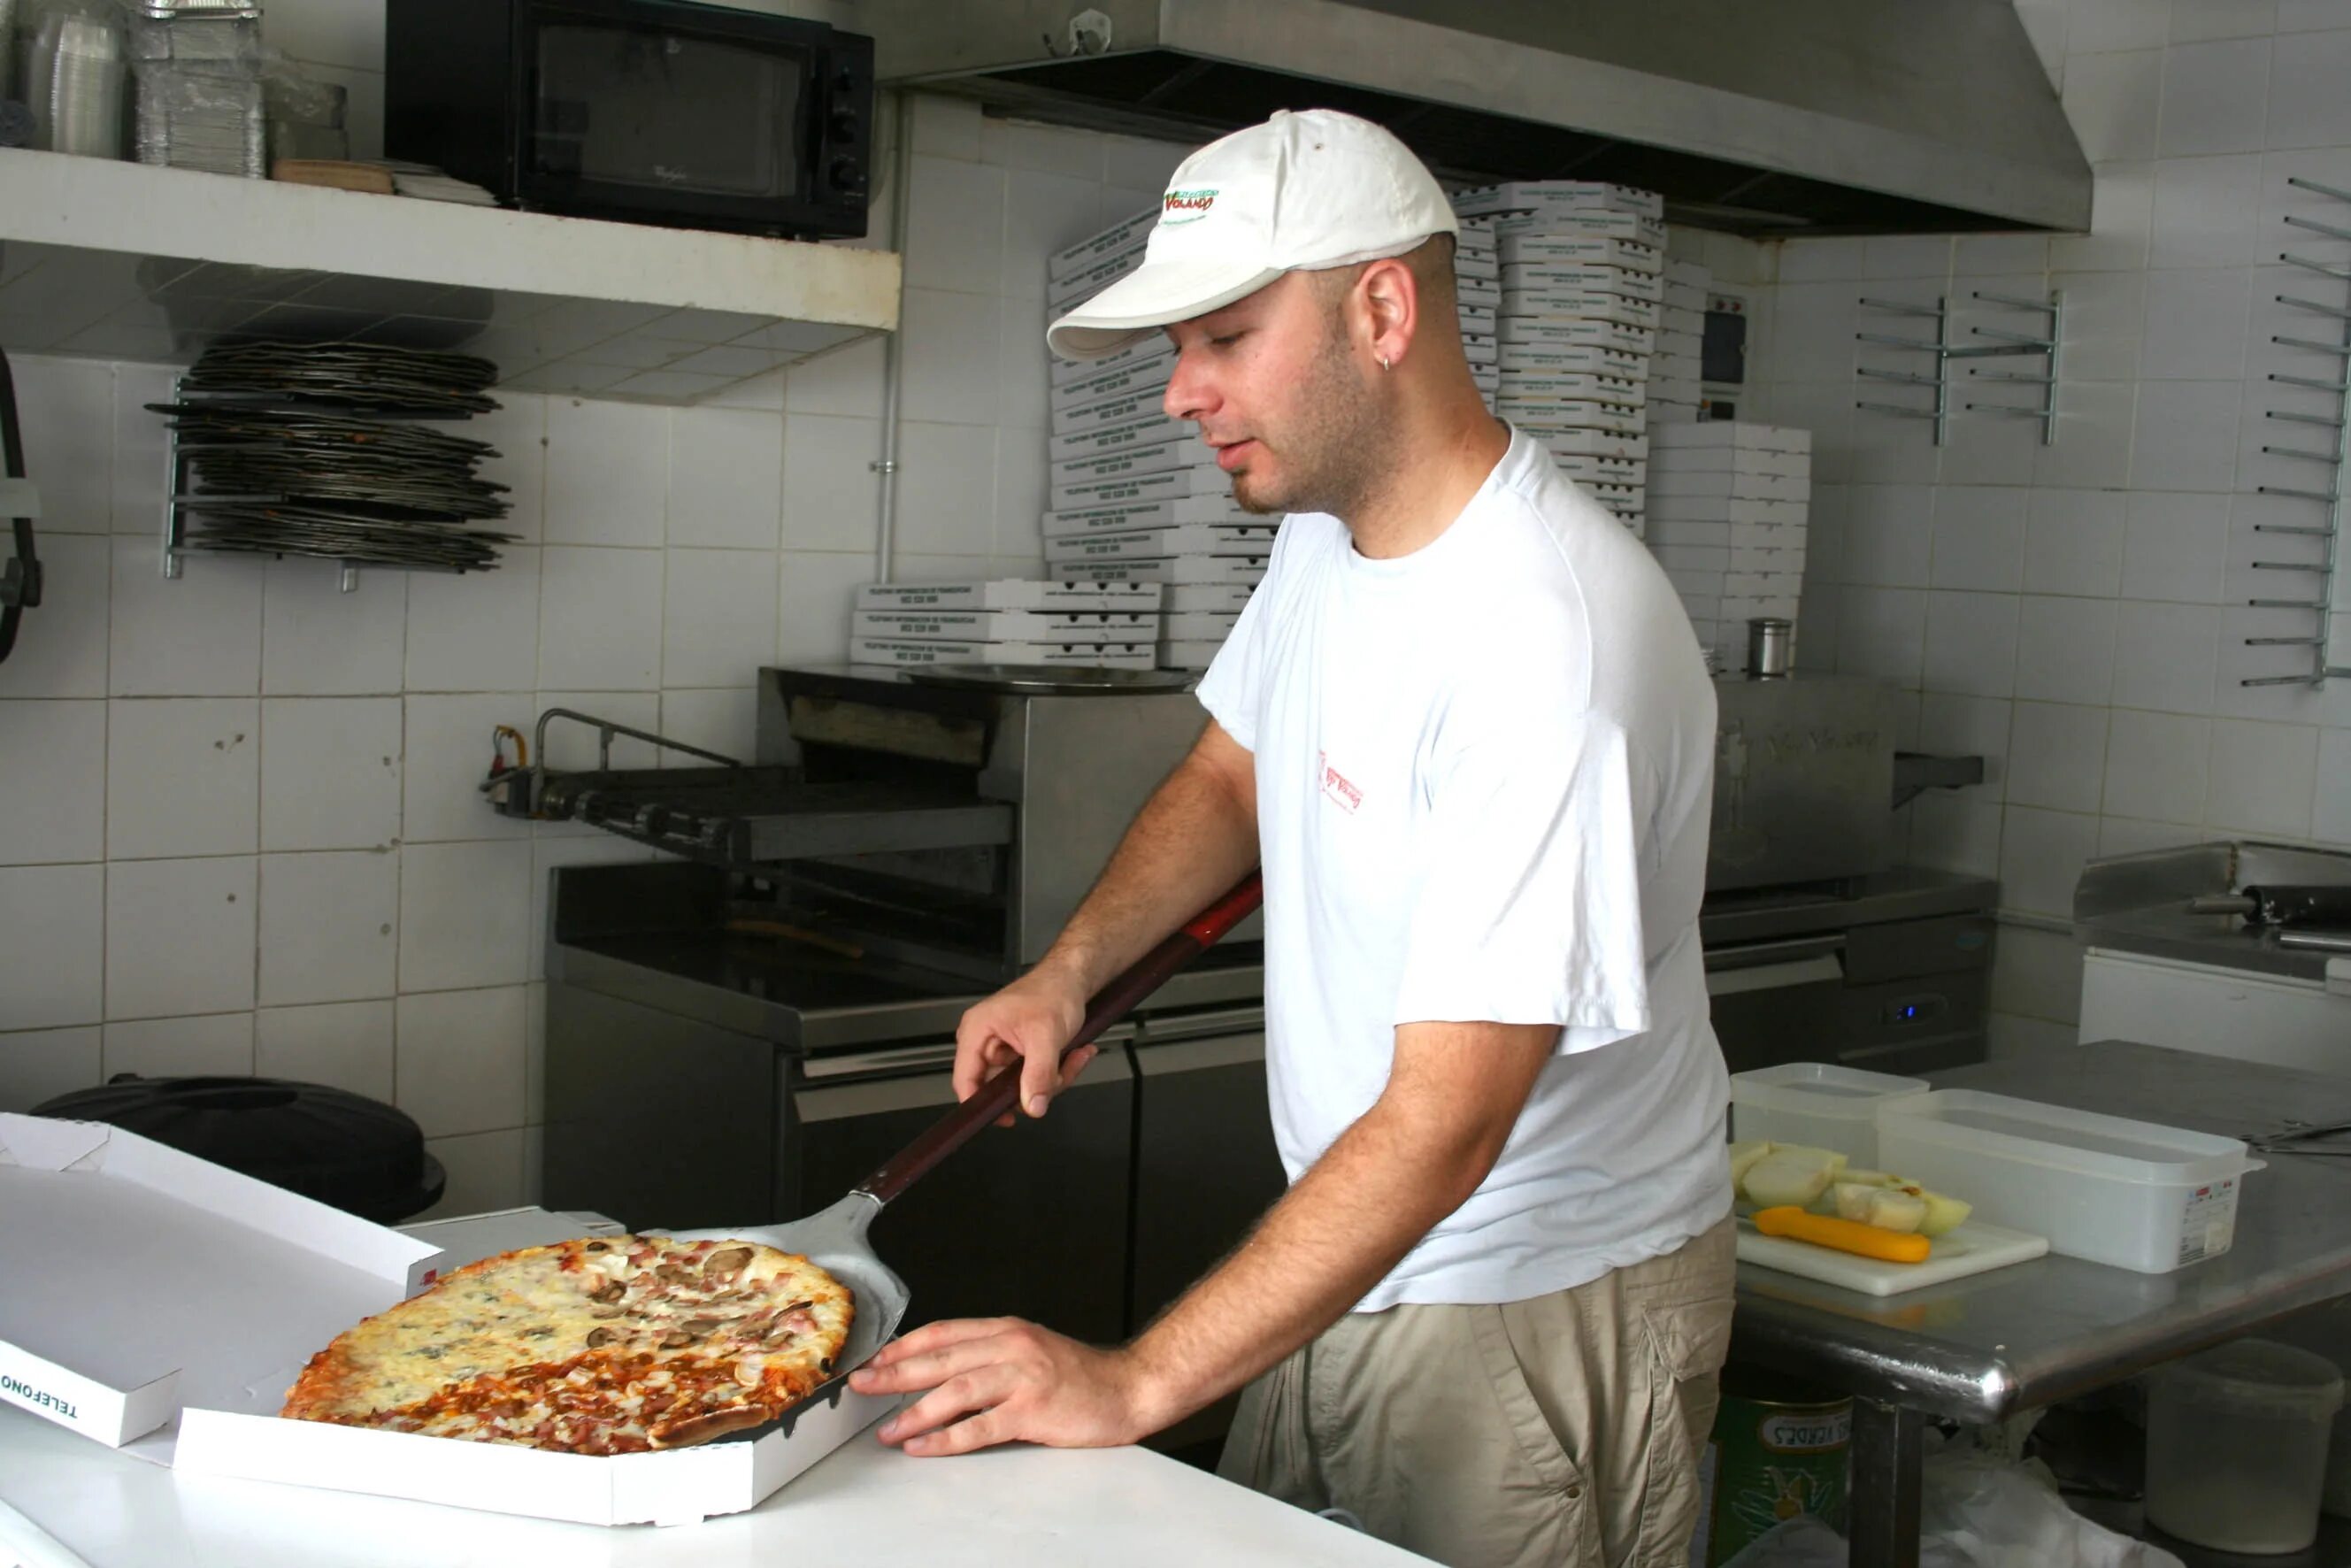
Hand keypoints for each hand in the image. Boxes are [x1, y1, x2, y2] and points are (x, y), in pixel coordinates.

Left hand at [849, 1317, 1161, 1455]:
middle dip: (895, 1373)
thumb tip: (943, 1371)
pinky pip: (979, 1427)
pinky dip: (946, 1438)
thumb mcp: (1032, 1350)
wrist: (1130, 1387)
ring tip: (887, 1428)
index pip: (943, 1332)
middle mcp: (1012, 1347)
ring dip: (914, 1410)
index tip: (876, 1360)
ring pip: (954, 1391)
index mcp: (1008, 1330)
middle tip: (862, 1385)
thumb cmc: (1081, 1375)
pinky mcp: (1033, 1410)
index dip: (904, 1346)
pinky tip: (924, 1446)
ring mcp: (1023, 1377)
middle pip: (940, 1358)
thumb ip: (992, 1355)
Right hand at [953, 966, 1094, 1123]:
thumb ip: (1038, 1074)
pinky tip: (1075, 1053)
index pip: (965, 1080)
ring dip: (1053, 1078)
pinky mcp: (1021, 1054)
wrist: (1072, 977)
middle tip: (1057, 1075)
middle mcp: (985, 1041)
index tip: (1004, 1118)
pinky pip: (1035, 1077)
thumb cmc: (1054, 991)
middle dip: (1034, 1086)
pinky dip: (1058, 1070)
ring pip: (1022, 1085)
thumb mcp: (1046, 1035)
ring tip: (1073, 1056)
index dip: (980, 1104)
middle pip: (999, 1087)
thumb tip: (1032, 1105)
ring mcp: (1004, 1049)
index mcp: (977, 1031)